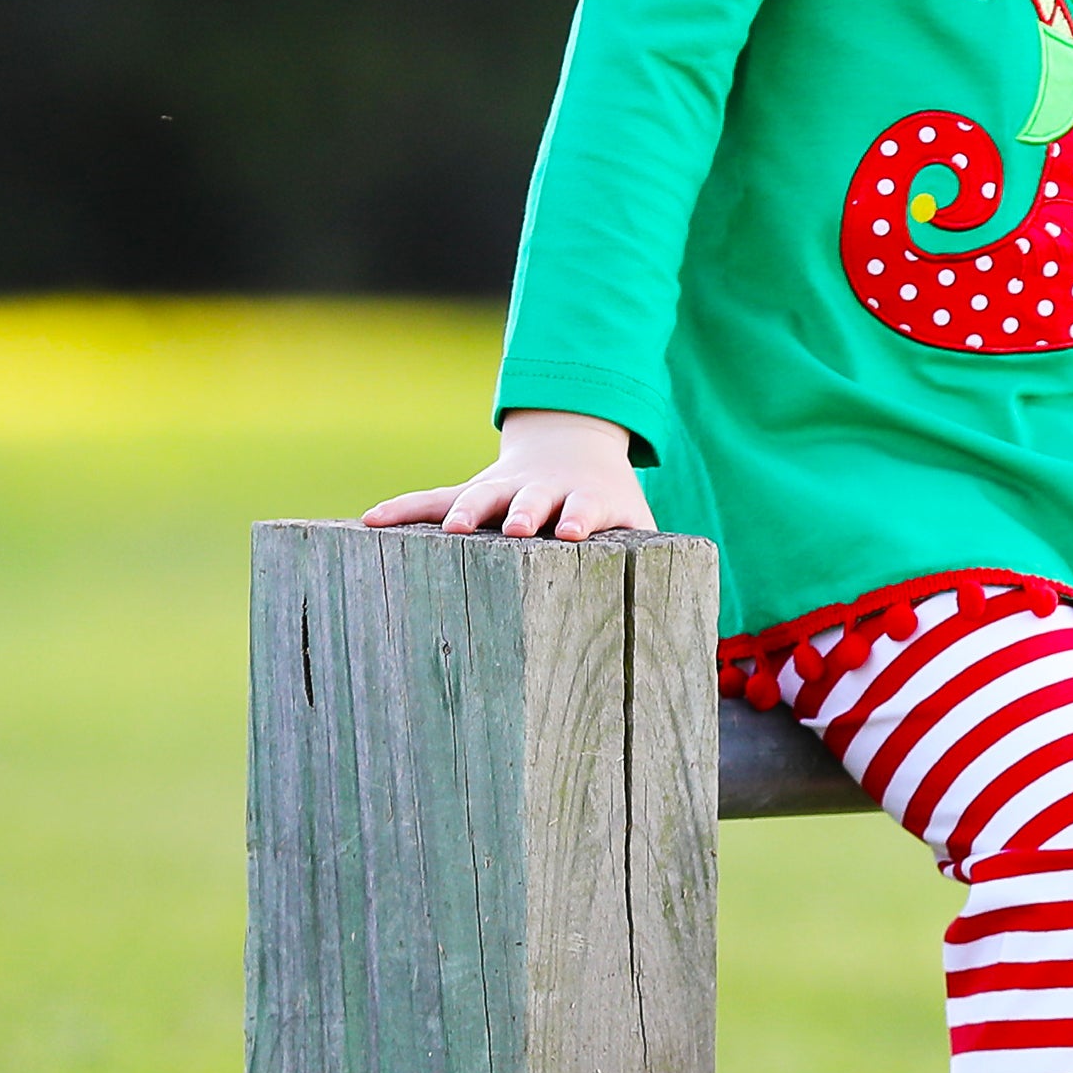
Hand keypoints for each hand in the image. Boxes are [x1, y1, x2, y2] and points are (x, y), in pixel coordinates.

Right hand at [363, 409, 655, 542]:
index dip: (576, 518)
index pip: (582, 508)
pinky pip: (432, 500)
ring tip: (453, 530)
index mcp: (583, 499)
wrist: (574, 444)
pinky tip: (370, 522)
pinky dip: (403, 510)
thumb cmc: (607, 502)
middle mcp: (541, 492)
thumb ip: (659, 558)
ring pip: (482, 496)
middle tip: (518, 529)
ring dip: (468, 511)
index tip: (571, 532)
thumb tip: (702, 628)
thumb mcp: (635, 520)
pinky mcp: (472, 494)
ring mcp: (503, 490)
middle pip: (532, 500)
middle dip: (525, 513)